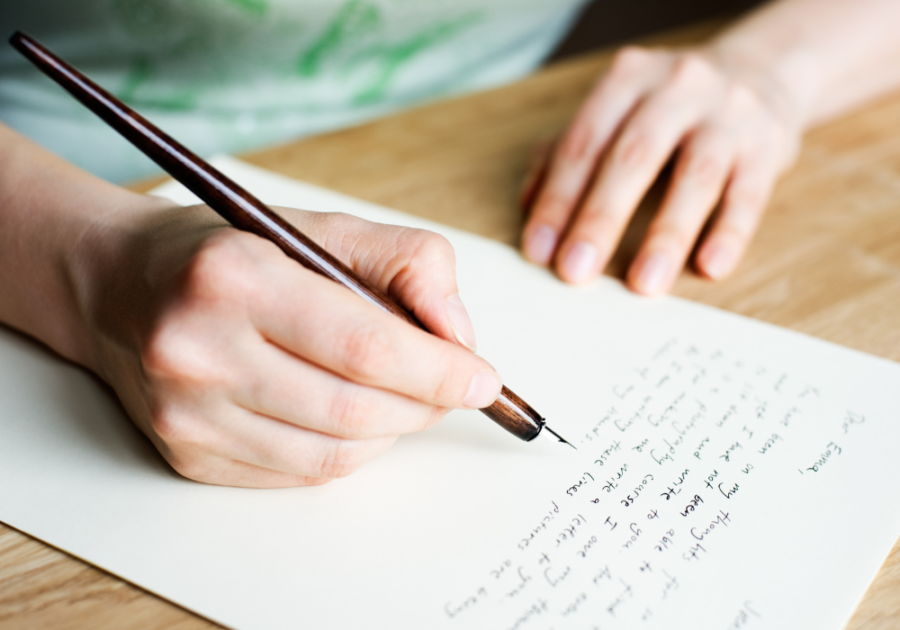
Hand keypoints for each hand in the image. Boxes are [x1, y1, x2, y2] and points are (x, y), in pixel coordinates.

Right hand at [75, 201, 499, 487]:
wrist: (120, 286)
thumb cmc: (230, 252)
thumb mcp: (322, 226)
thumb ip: (408, 262)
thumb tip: (459, 337)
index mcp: (234, 277)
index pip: (363, 343)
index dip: (436, 370)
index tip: (481, 379)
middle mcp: (199, 350)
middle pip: (353, 407)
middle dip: (424, 405)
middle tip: (451, 388)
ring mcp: (187, 413)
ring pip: (333, 452)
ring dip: (391, 430)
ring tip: (401, 397)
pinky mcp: (187, 454)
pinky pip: (299, 474)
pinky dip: (348, 450)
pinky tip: (352, 416)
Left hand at [521, 44, 800, 293]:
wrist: (757, 73)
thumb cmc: (664, 108)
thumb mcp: (614, 113)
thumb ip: (565, 154)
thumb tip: (529, 210)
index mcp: (627, 80)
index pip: (583, 144)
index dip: (557, 199)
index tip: (539, 251)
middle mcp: (677, 88)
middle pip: (633, 158)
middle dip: (600, 219)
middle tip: (575, 272)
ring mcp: (728, 114)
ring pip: (695, 177)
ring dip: (666, 235)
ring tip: (644, 285)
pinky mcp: (769, 145)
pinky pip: (749, 193)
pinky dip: (729, 232)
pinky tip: (710, 267)